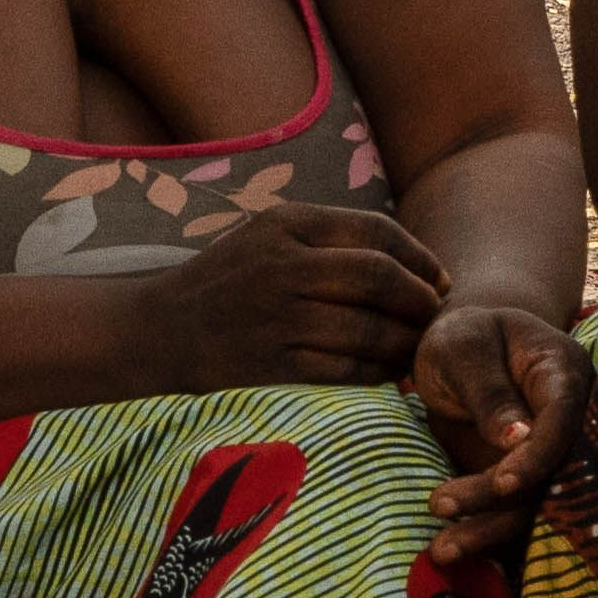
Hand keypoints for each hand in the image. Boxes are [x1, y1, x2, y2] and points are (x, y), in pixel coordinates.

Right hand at [132, 201, 446, 396]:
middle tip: (435, 315)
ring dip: (405, 341)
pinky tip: (387, 372)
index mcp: (286, 224)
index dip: (420, 257)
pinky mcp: (271, 365)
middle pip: (379, 278)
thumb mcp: (269, 234)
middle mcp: (281, 265)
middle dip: (421, 300)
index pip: (377, 232)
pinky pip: (346, 370)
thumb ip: (332, 236)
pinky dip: (377, 373)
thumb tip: (414, 260)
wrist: (159, 330)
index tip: (437, 279)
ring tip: (416, 347)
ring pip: (368, 328)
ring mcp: (276, 317)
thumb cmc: (230, 280)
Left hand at [406, 298, 583, 567]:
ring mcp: (550, 456)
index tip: (502, 482)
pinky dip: (483, 535)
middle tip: (442, 507)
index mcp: (563, 373)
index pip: (562, 419)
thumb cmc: (465, 337)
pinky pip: (514, 514)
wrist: (463, 350)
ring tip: (440, 549)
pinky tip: (447, 551)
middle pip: (554, 472)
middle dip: (503, 502)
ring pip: (534, 503)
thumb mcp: (462, 347)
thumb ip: (487, 389)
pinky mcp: (527, 481)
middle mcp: (570, 421)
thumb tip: (516, 438)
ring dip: (488, 530)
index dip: (538, 455)